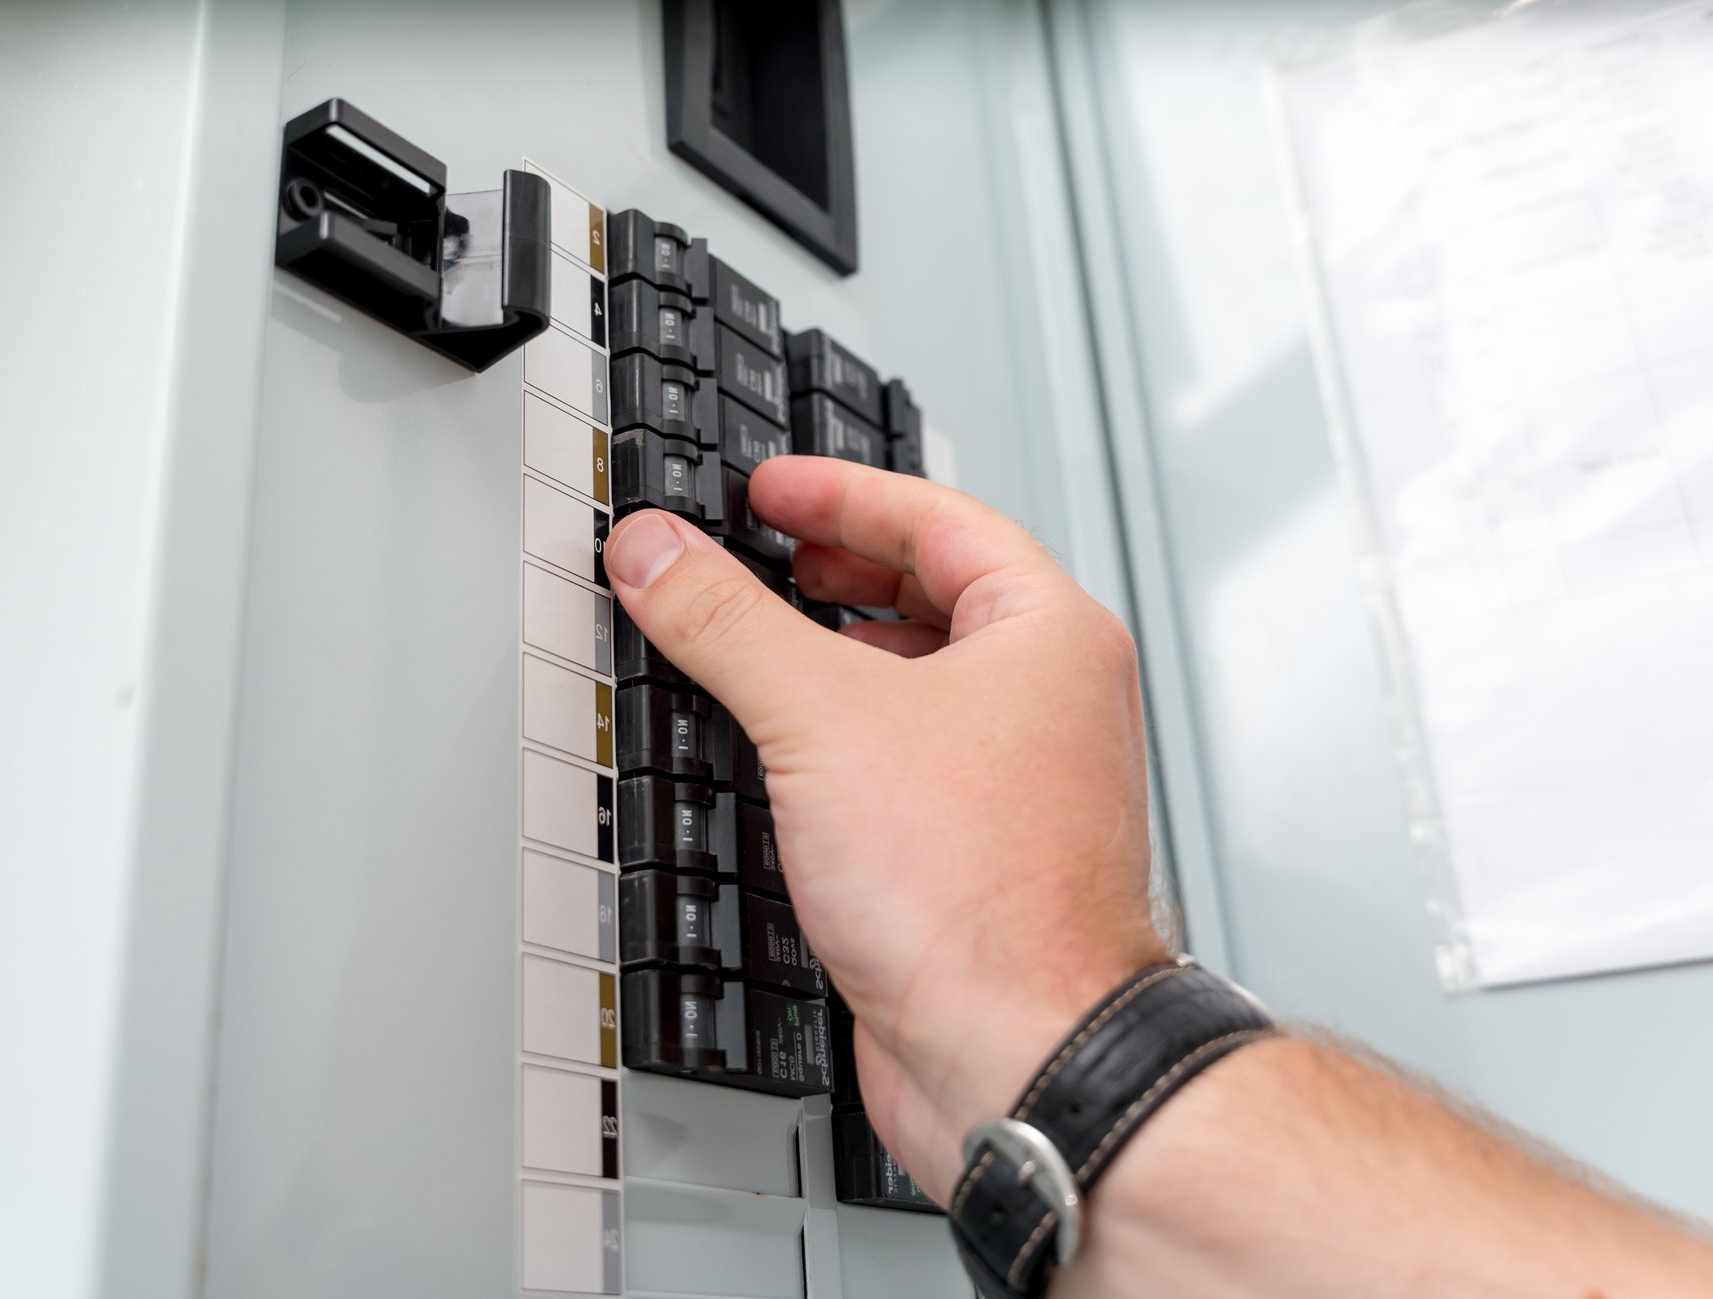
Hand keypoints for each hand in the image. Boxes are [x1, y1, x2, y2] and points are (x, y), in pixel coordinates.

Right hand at [602, 456, 1169, 1194]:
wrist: (1018, 1051)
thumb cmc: (983, 899)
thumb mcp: (820, 720)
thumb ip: (727, 623)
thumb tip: (661, 555)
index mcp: (1051, 636)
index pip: (939, 518)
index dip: (841, 495)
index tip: (770, 492)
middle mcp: (1049, 705)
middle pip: (934, 598)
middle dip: (836, 575)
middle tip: (762, 554)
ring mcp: (1017, 785)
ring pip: (916, 687)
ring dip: (832, 660)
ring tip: (755, 644)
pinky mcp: (974, 858)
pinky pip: (898, 767)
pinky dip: (835, 744)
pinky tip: (778, 760)